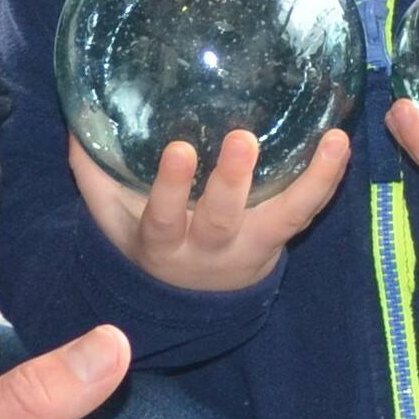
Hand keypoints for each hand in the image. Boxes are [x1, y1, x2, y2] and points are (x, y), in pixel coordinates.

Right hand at [67, 127, 347, 291]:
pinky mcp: (278, 238)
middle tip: (243, 139)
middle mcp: (207, 248)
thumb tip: (76, 117)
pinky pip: (307, 212)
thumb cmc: (144, 241)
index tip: (178, 150)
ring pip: (281, 219)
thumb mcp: (110, 218)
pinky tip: (341, 141)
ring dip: (307, 182)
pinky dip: (328, 179)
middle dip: (232, 181)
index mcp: (161, 242)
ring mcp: (249, 245)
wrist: (185, 301)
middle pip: (221, 218)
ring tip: (329, 142)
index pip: (163, 217)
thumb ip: (91, 170)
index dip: (170, 188)